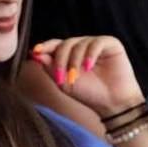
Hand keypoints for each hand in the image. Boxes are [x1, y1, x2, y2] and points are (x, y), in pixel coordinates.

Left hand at [30, 36, 144, 116]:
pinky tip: (88, 67)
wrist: (112, 103)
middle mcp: (82, 46)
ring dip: (74, 61)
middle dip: (60, 60)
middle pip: (66, 44)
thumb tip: (35, 53)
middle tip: (61, 77)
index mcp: (70, 54)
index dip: (46, 46)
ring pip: (79, 44)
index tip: (36, 51)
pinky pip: (96, 43)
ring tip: (75, 77)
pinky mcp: (110, 44)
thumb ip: (50, 68)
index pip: (56, 45)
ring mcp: (96, 44)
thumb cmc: (89, 94)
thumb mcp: (64, 83)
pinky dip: (90, 54)